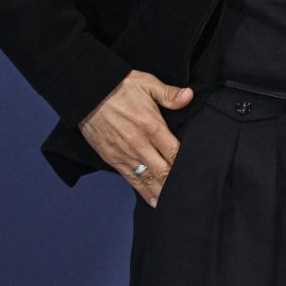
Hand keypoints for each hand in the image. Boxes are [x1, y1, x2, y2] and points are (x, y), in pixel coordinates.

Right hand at [78, 69, 193, 207]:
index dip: (187, 163)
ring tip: (177, 201)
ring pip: (149, 180)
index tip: (197, 170)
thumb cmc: (120, 86)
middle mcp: (140, 145)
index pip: (175, 153)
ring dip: (163, 191)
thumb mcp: (147, 83)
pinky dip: (145, 192)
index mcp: (152, 126)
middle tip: (191, 189)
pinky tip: (155, 201)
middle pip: (164, 171)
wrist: (89, 93)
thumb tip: (189, 96)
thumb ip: (169, 94)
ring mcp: (126, 155)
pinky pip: (132, 181)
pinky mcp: (113, 160)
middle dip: (177, 181)